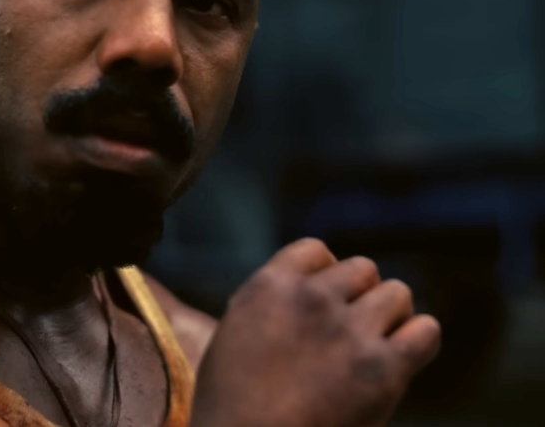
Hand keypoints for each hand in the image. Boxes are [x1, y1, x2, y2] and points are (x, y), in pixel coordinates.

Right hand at [191, 238, 440, 426]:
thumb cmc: (232, 406)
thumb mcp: (231, 335)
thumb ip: (267, 304)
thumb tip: (303, 292)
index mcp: (269, 285)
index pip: (316, 251)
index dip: (325, 277)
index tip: (323, 307)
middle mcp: (312, 298)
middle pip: (363, 269)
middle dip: (361, 297)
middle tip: (353, 332)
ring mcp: (349, 331)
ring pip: (397, 294)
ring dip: (391, 317)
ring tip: (378, 347)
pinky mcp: (383, 369)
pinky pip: (426, 331)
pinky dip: (419, 341)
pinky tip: (403, 360)